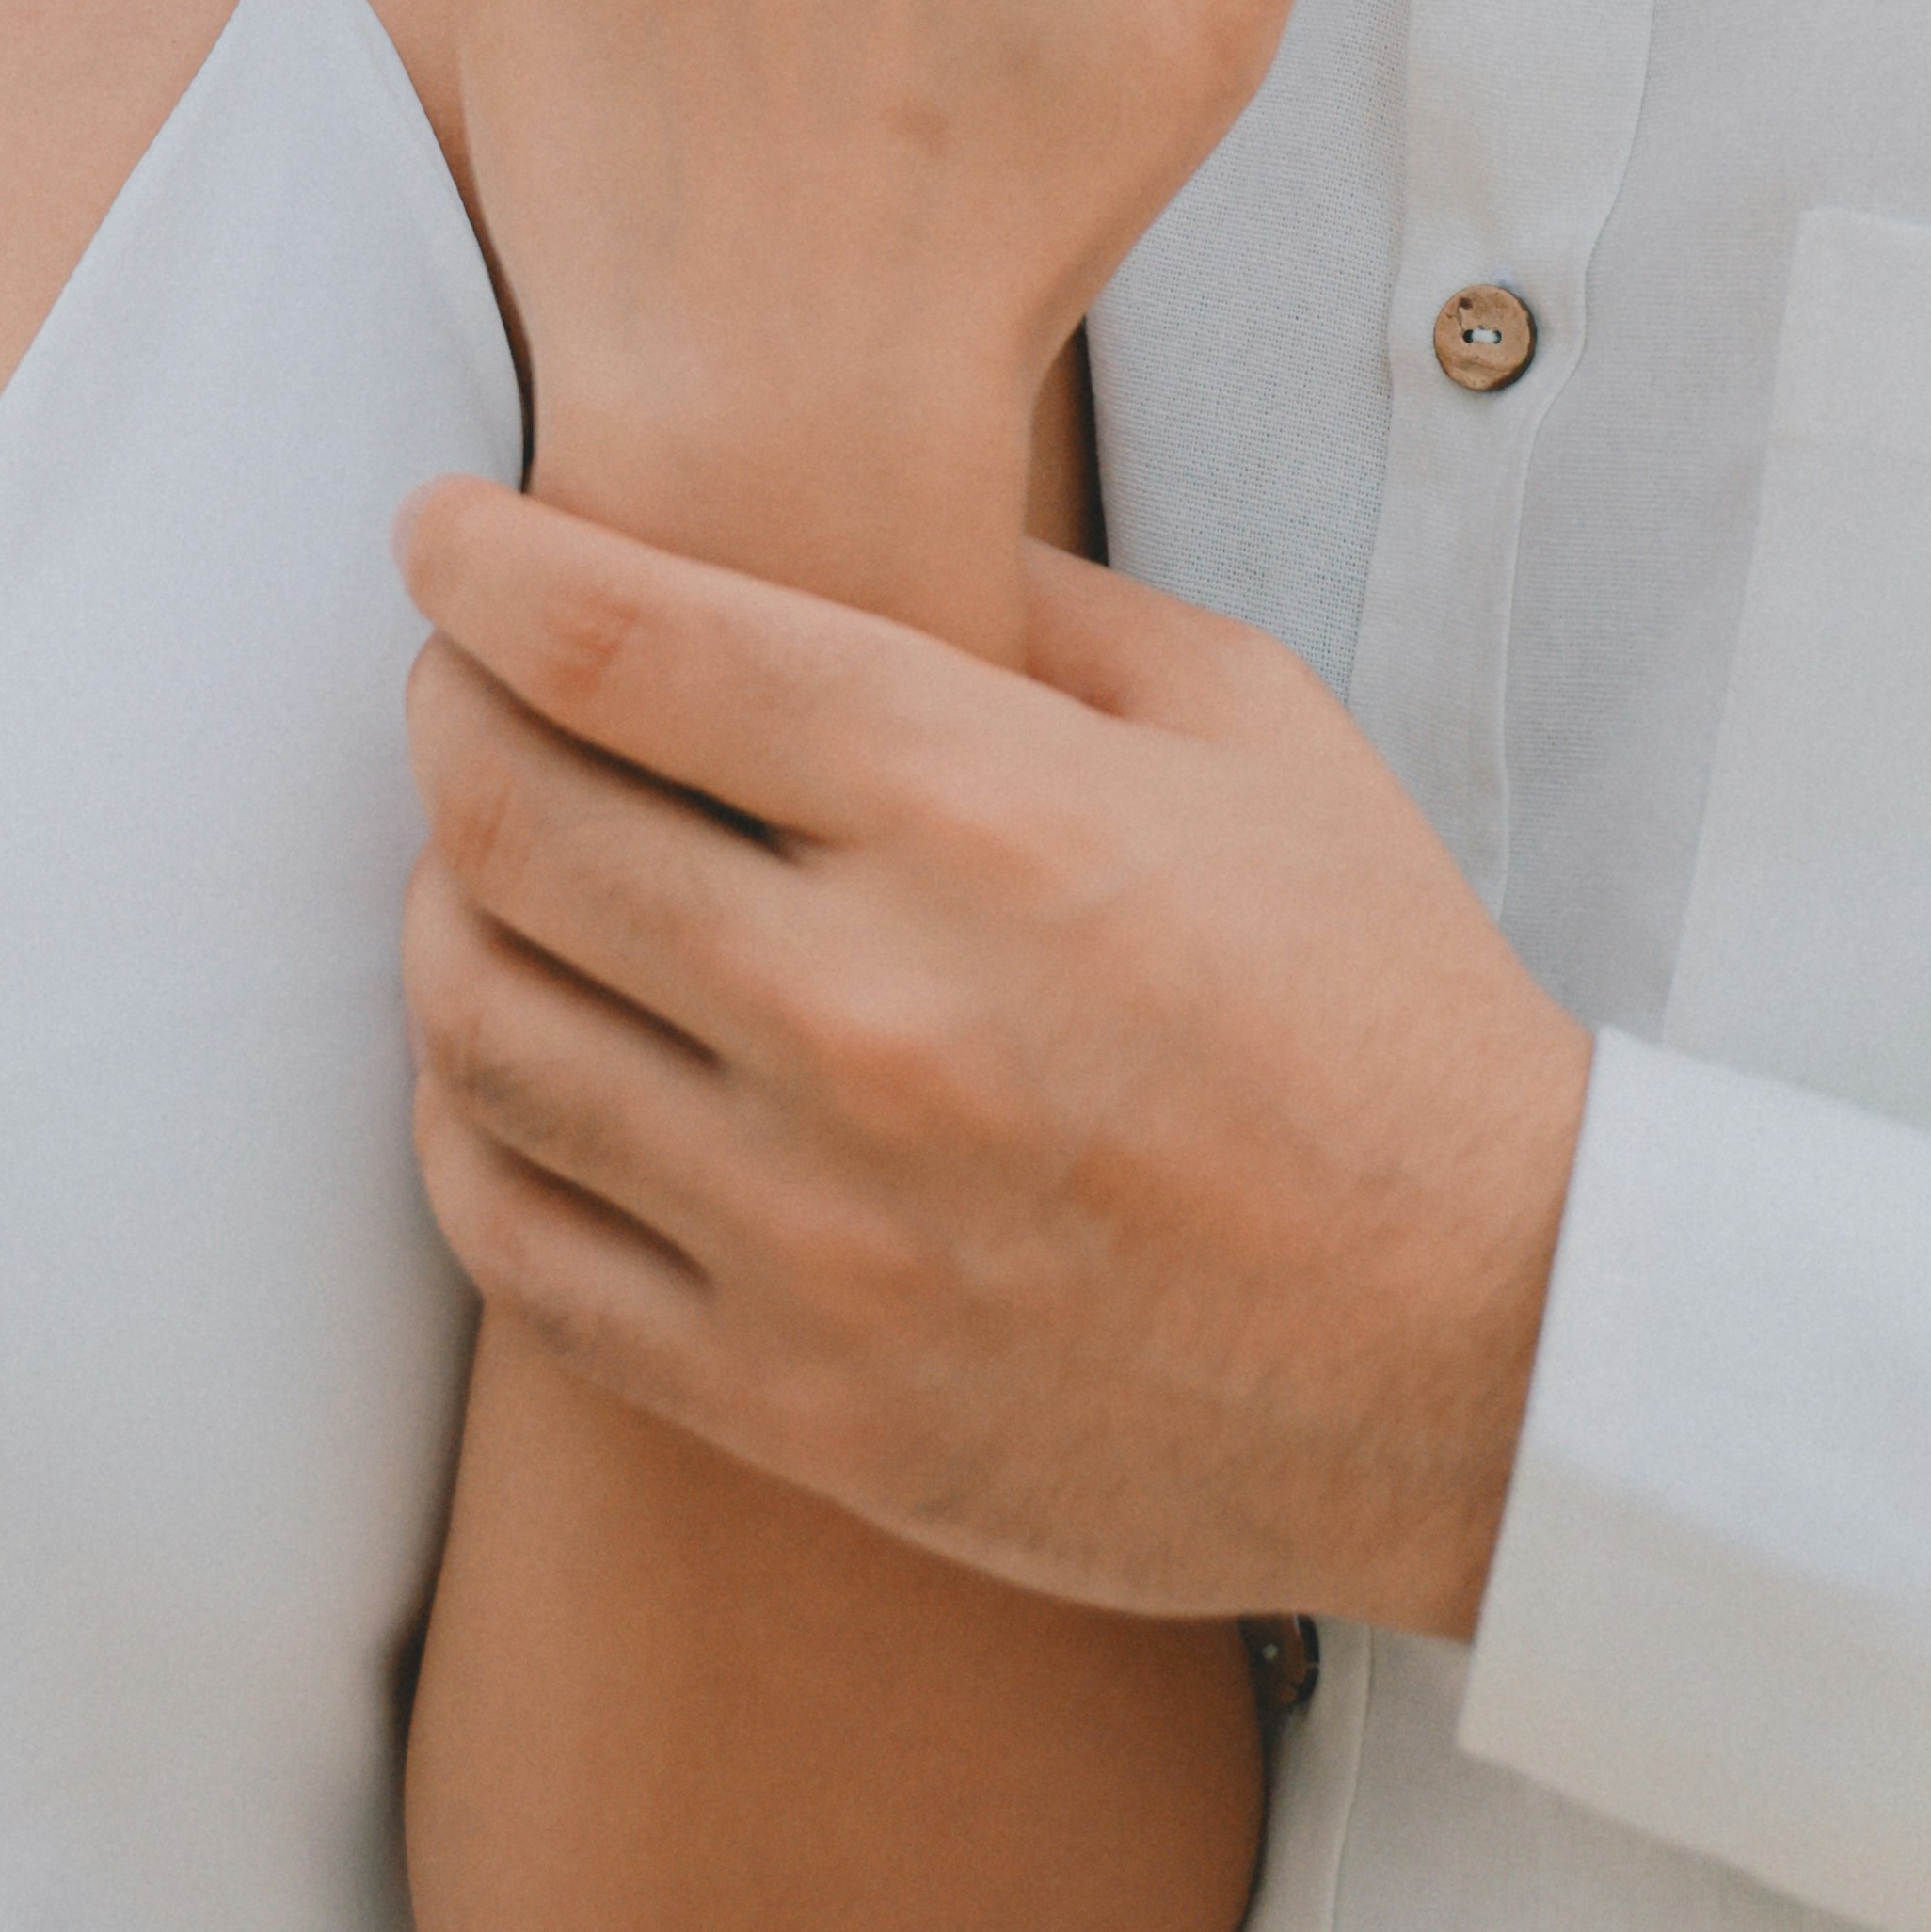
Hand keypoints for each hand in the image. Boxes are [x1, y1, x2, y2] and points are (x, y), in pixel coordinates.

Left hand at [400, 473, 1593, 1638]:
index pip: (622, 644)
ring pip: (484, 1031)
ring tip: (478, 870)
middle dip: (445, 716)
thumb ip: (1025, 603)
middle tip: (457, 685)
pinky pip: (522, 1250)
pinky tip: (500, 1067)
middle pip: (511, 822)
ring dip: (441, 918)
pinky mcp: (797, 1401)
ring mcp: (819, 1226)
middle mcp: (872, 1012)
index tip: (441, 530)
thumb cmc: (1378, 1011)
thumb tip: (824, 531)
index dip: (483, 564)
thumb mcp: (1249, 726)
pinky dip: (467, 1132)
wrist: (1489, 1354)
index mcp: (983, 812)